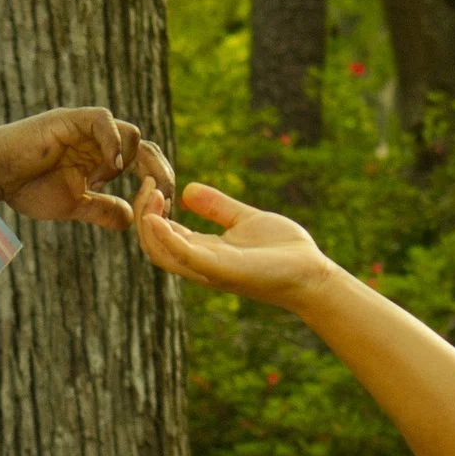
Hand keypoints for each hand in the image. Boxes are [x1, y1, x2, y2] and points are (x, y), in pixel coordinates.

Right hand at [0, 105, 177, 232]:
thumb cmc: (27, 187)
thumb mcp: (73, 205)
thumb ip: (101, 209)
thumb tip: (130, 219)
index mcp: (102, 157)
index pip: (143, 160)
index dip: (157, 181)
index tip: (164, 208)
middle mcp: (99, 139)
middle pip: (145, 146)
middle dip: (160, 172)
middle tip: (164, 198)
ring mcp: (85, 127)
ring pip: (130, 132)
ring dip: (130, 162)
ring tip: (106, 184)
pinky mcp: (69, 119)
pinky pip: (103, 120)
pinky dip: (111, 143)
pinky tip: (108, 169)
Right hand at [136, 182, 329, 304]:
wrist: (312, 272)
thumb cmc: (282, 250)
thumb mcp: (244, 219)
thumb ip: (217, 207)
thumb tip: (187, 190)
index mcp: (203, 252)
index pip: (162, 236)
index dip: (151, 210)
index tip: (153, 183)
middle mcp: (200, 264)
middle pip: (153, 245)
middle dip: (143, 214)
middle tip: (148, 185)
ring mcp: (209, 269)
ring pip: (161, 253)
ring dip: (149, 223)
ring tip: (152, 193)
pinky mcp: (223, 270)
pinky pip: (185, 256)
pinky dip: (165, 237)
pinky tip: (156, 215)